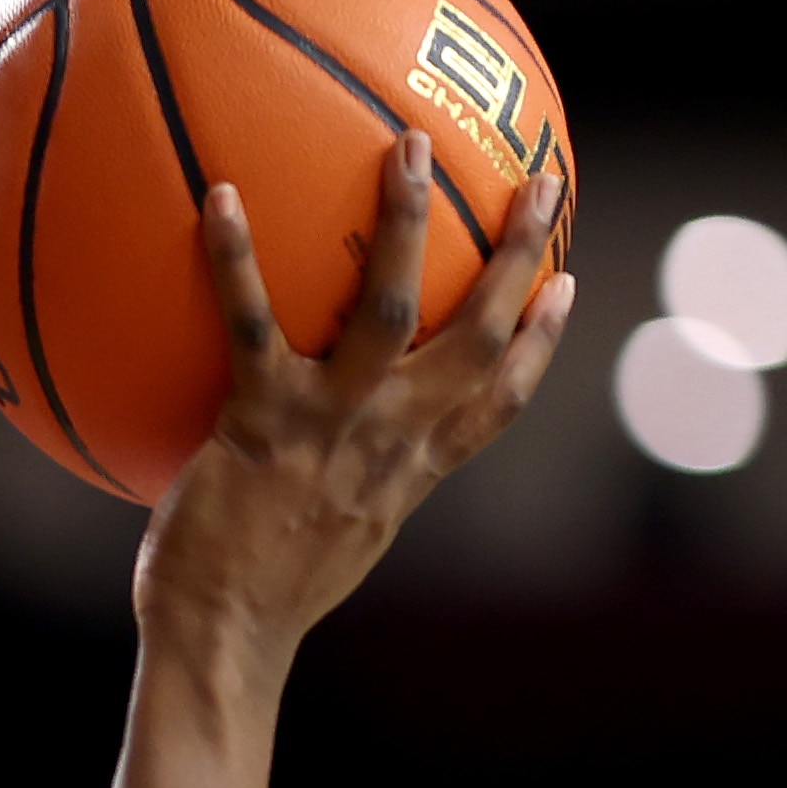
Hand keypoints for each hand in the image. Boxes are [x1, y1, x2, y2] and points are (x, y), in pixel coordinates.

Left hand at [133, 135, 573, 660]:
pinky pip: (252, 321)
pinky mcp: (263, 419)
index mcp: (411, 472)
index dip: (539, 341)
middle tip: (544, 179)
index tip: (567, 284)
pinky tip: (219, 195)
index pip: (498, 400)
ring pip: (390, 306)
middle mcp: (389, 440)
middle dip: (518, 254)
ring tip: (409, 146)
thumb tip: (332, 456)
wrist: (221, 641)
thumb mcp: (332, 540)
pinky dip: (234, 256)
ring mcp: (332, 425)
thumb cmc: (258, 595)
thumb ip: (347, 485)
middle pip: (477, 334)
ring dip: (405, 220)